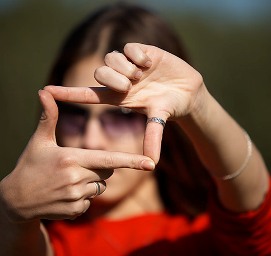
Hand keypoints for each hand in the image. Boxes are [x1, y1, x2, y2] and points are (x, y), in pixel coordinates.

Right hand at [0, 90, 154, 221]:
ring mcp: (76, 198)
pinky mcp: (75, 212)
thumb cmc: (29, 166)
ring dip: (90, 182)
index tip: (151, 164)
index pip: (108, 159)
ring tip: (66, 181)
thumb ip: (49, 117)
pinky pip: (90, 202)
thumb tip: (44, 92)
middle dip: (99, 166)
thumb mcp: (39, 141)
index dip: (131, 161)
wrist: (15, 200)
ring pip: (100, 187)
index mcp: (71, 159)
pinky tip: (64, 195)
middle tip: (76, 165)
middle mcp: (76, 179)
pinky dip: (82, 197)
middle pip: (107, 170)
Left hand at [44, 43, 204, 161]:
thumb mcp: (159, 121)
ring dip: (126, 68)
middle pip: (100, 73)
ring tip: (142, 75)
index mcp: (119, 98)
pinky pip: (129, 48)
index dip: (68, 94)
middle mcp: (121, 80)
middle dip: (113, 78)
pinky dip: (138, 56)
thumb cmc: (170, 107)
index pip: (88, 95)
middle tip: (130, 85)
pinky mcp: (142, 52)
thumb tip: (153, 164)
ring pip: (111, 58)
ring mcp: (131, 65)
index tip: (46, 92)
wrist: (188, 92)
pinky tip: (149, 64)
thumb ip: (153, 137)